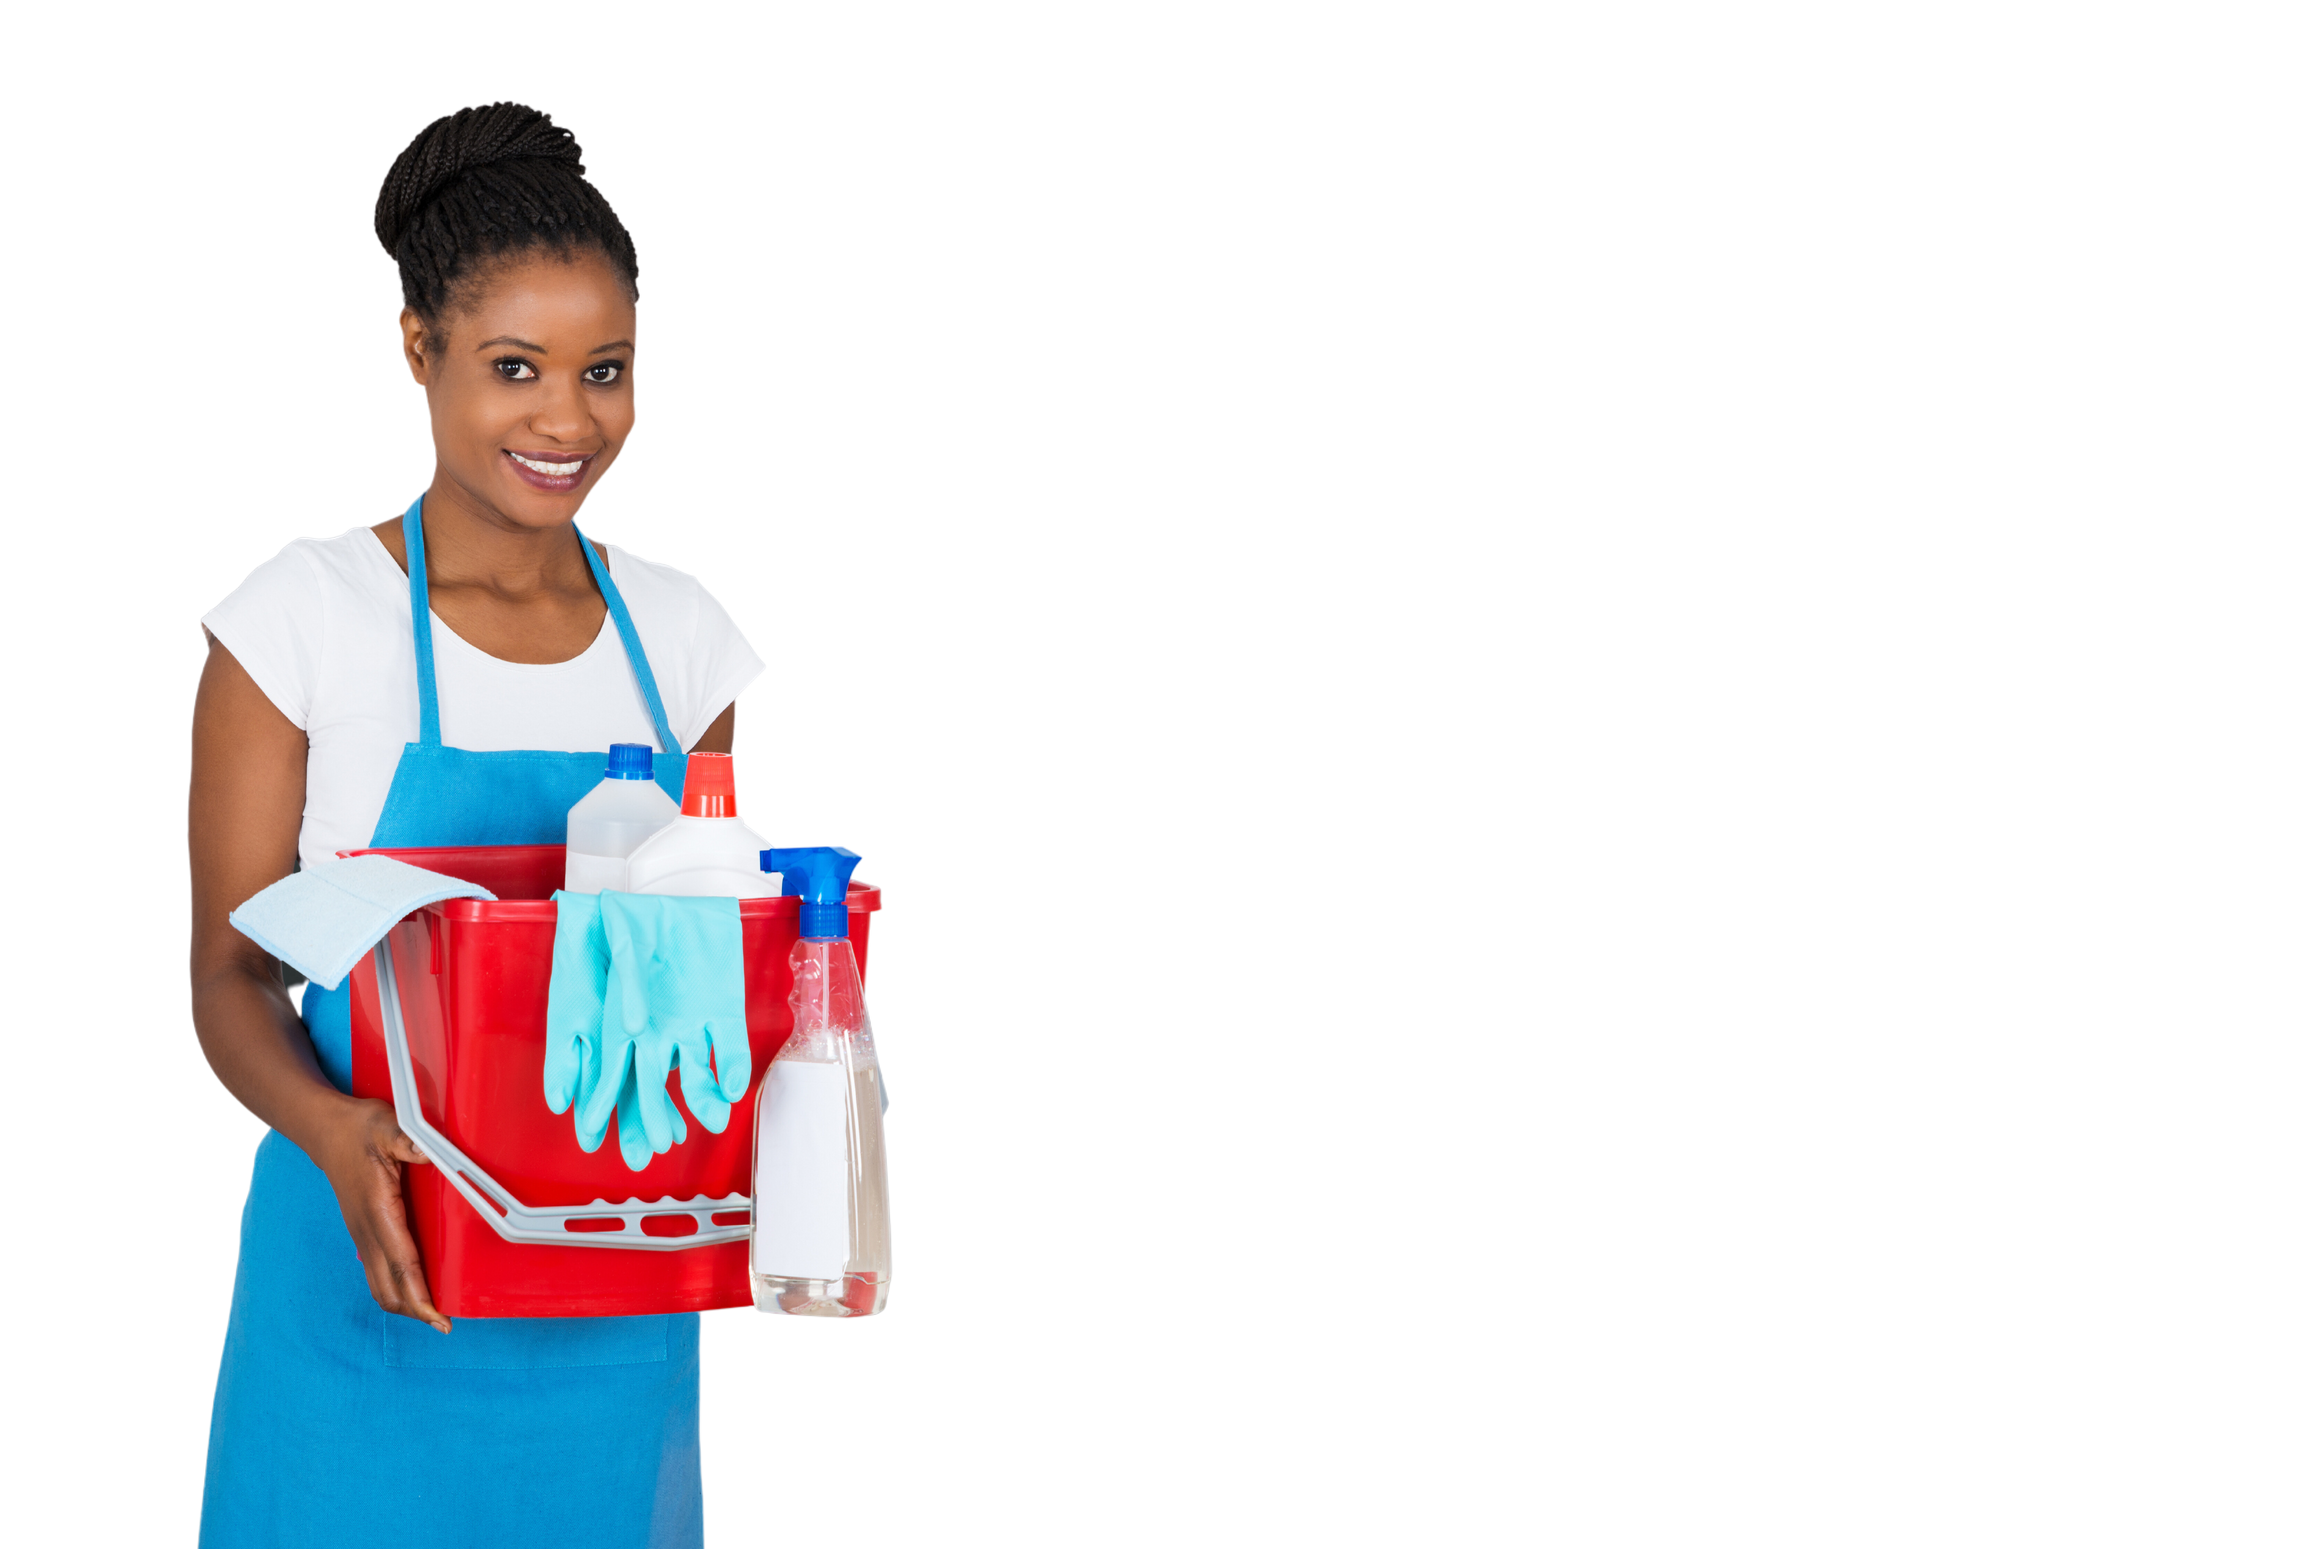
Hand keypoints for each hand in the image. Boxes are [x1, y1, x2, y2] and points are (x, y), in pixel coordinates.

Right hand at [315, 1097, 448, 1332]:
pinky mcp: (363, 1232)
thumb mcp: (388, 1127)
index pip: (403, 1265)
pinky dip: (396, 1287)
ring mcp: (362, 1235)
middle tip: (445, 1323)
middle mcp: (367, 1232)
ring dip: (405, 1303)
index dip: (421, 1296)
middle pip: (390, 1288)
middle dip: (416, 1310)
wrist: (327, 1131)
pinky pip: (378, 1272)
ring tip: (433, 1313)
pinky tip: (415, 1288)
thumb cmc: (360, 1129)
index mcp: (378, 1213)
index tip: (439, 1320)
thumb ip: (409, 1141)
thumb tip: (433, 1152)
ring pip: (381, 1285)